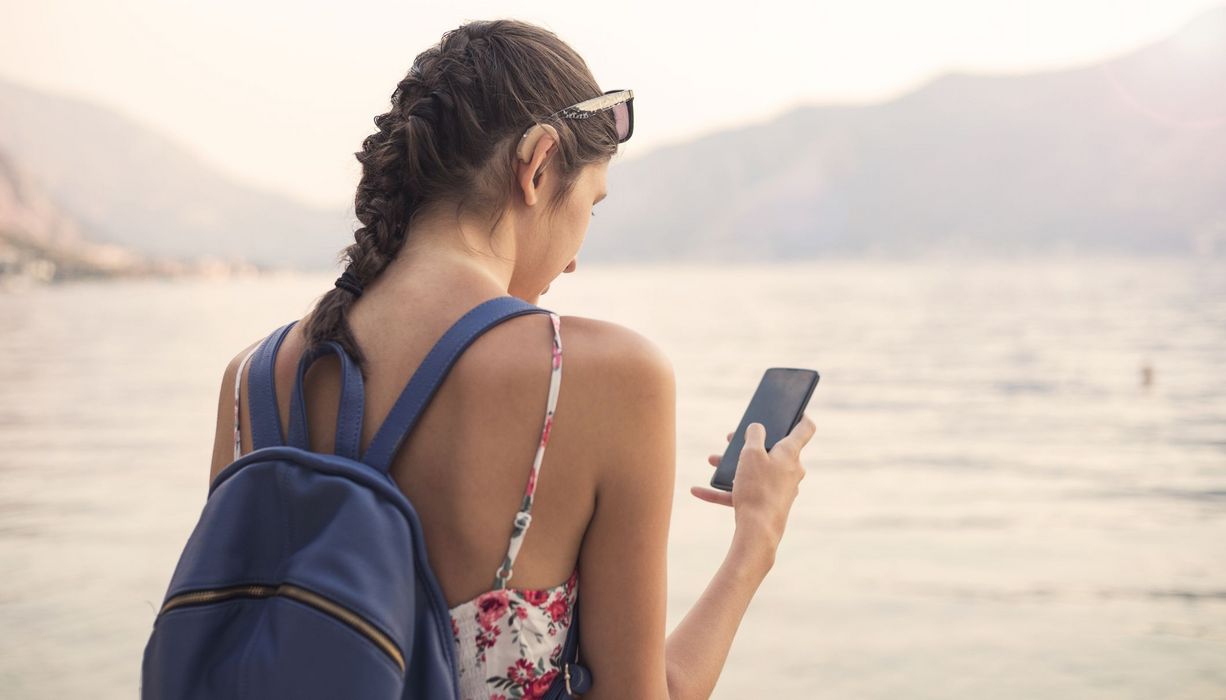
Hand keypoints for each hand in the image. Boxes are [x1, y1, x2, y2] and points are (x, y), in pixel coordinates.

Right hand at [690, 415, 816, 550]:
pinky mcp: (767, 504)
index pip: (805, 429)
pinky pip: (744, 492)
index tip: (794, 409)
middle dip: (748, 443)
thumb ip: (753, 435)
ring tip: (713, 462)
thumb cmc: (758, 488)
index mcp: (790, 453)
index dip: (800, 415)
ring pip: (755, 471)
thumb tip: (757, 428)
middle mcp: (790, 470)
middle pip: (771, 450)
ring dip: (732, 466)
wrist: (758, 531)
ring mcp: (779, 488)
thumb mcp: (751, 453)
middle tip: (731, 438)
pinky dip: (723, 491)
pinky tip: (699, 491)